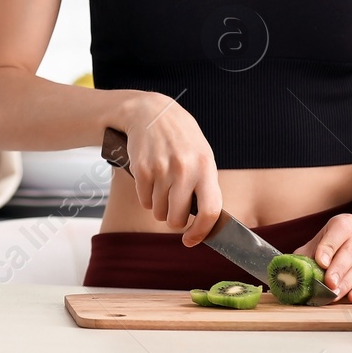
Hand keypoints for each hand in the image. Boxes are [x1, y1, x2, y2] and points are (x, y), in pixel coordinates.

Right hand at [116, 92, 221, 247]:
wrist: (150, 112)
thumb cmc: (181, 138)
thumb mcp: (202, 155)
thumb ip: (205, 185)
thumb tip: (207, 222)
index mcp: (205, 167)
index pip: (210, 211)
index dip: (201, 232)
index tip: (192, 240)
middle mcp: (184, 169)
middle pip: (177, 218)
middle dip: (175, 220)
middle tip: (175, 209)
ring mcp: (161, 169)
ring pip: (158, 213)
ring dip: (160, 207)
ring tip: (163, 186)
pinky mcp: (141, 169)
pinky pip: (144, 201)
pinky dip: (147, 197)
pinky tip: (151, 178)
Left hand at [299, 213, 351, 302]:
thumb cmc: (338, 240)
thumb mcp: (322, 239)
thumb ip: (307, 252)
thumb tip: (288, 269)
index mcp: (344, 224)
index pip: (336, 234)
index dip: (328, 248)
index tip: (320, 262)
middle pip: (350, 253)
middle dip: (339, 269)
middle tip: (329, 284)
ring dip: (348, 283)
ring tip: (335, 295)